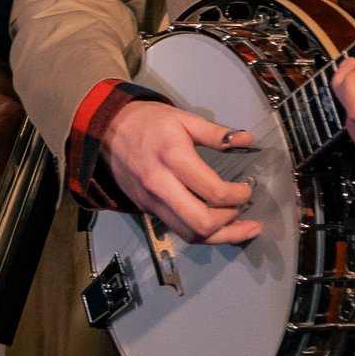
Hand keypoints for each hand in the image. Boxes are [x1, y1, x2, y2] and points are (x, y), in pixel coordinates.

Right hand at [101, 99, 258, 244]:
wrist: (108, 129)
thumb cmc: (148, 122)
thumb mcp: (184, 119)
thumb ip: (216, 133)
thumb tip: (246, 140)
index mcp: (173, 158)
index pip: (214, 191)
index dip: (238, 195)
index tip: (246, 190)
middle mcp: (160, 185)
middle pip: (201, 222)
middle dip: (231, 223)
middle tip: (243, 211)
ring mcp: (151, 200)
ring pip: (190, 234)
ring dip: (219, 236)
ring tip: (239, 228)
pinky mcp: (146, 208)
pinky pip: (178, 229)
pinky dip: (200, 233)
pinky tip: (216, 226)